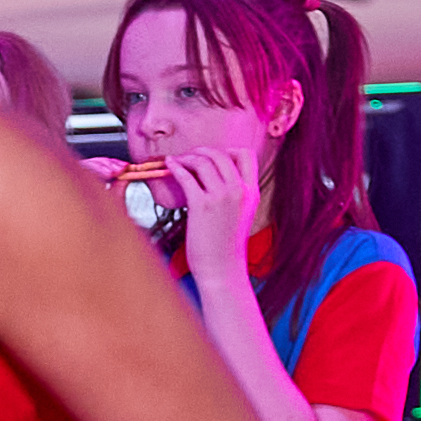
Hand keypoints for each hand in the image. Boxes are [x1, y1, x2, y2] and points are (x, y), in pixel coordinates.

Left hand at [163, 140, 267, 263]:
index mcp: (252, 191)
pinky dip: (175, 167)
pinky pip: (187, 177)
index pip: (246, 154)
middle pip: (220, 154)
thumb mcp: (241, 215)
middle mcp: (240, 190)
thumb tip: (216, 178)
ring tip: (177, 161)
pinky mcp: (202, 205)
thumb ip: (235, 195)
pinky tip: (169, 166)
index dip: (228, 150)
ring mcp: (222, 196)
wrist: (222, 269)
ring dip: (187, 158)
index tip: (213, 157)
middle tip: (189, 156)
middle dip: (202, 151)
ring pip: (203, 161)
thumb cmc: (226, 246)